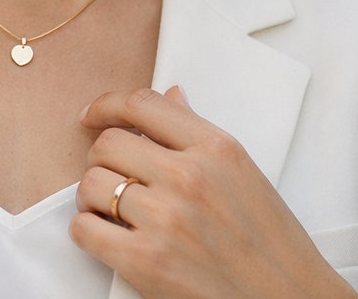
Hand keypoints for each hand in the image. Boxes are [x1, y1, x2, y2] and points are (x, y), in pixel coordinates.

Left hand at [69, 86, 354, 298]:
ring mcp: (165, 218)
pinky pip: (85, 229)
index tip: (93, 116)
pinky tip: (108, 237)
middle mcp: (189, 176)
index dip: (107, 106)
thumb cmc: (272, 244)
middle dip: (102, 159)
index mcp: (217, 149)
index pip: (143, 104)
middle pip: (108, 143)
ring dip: (93, 197)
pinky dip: (88, 232)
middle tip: (113, 177)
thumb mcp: (244, 174)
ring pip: (90, 184)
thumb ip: (199, 134)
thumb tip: (171, 97)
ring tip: (112, 210)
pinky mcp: (145, 260)